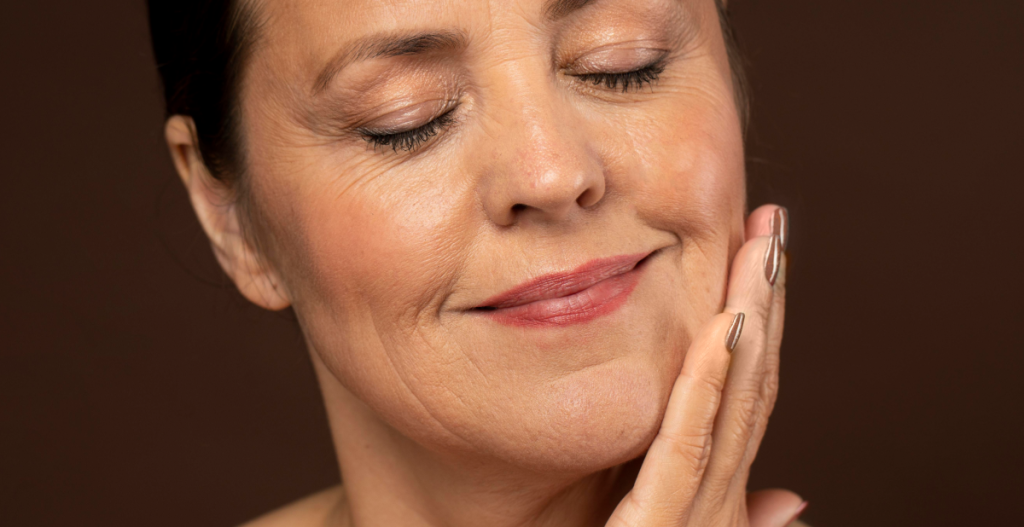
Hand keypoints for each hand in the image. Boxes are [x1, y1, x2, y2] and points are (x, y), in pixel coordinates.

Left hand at [606, 205, 802, 526]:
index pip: (747, 394)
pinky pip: (687, 448)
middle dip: (765, 302)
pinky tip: (725, 329)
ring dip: (752, 322)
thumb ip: (729, 513)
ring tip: (762, 254)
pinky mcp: (661, 526)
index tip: (766, 258)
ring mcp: (697, 512)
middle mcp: (718, 497)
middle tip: (772, 226)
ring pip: (732, 405)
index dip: (764, 324)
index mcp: (714, 490)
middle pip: (750, 385)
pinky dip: (710, 386)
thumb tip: (796, 500)